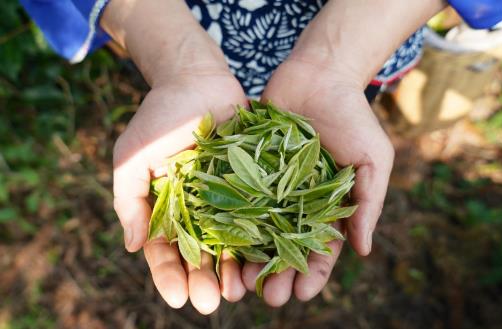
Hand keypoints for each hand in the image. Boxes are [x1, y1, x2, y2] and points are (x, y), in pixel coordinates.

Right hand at [113, 65, 247, 313]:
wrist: (195, 79)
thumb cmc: (158, 117)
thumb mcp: (131, 158)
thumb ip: (129, 201)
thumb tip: (133, 246)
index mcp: (168, 207)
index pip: (166, 249)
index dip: (169, 275)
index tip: (177, 298)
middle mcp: (199, 208)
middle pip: (202, 252)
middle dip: (204, 279)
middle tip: (210, 303)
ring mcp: (228, 196)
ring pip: (232, 240)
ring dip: (234, 267)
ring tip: (238, 290)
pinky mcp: (255, 182)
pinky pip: (259, 213)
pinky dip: (262, 236)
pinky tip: (266, 257)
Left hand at [241, 58, 394, 305]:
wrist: (320, 74)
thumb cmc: (353, 116)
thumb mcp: (372, 159)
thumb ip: (368, 203)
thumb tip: (362, 251)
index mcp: (328, 205)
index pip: (322, 248)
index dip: (314, 273)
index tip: (302, 292)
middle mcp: (296, 201)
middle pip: (285, 246)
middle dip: (278, 273)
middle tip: (269, 296)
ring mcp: (270, 186)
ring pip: (258, 230)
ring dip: (251, 258)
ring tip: (241, 282)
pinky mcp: (248, 166)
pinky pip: (238, 197)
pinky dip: (230, 221)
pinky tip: (221, 244)